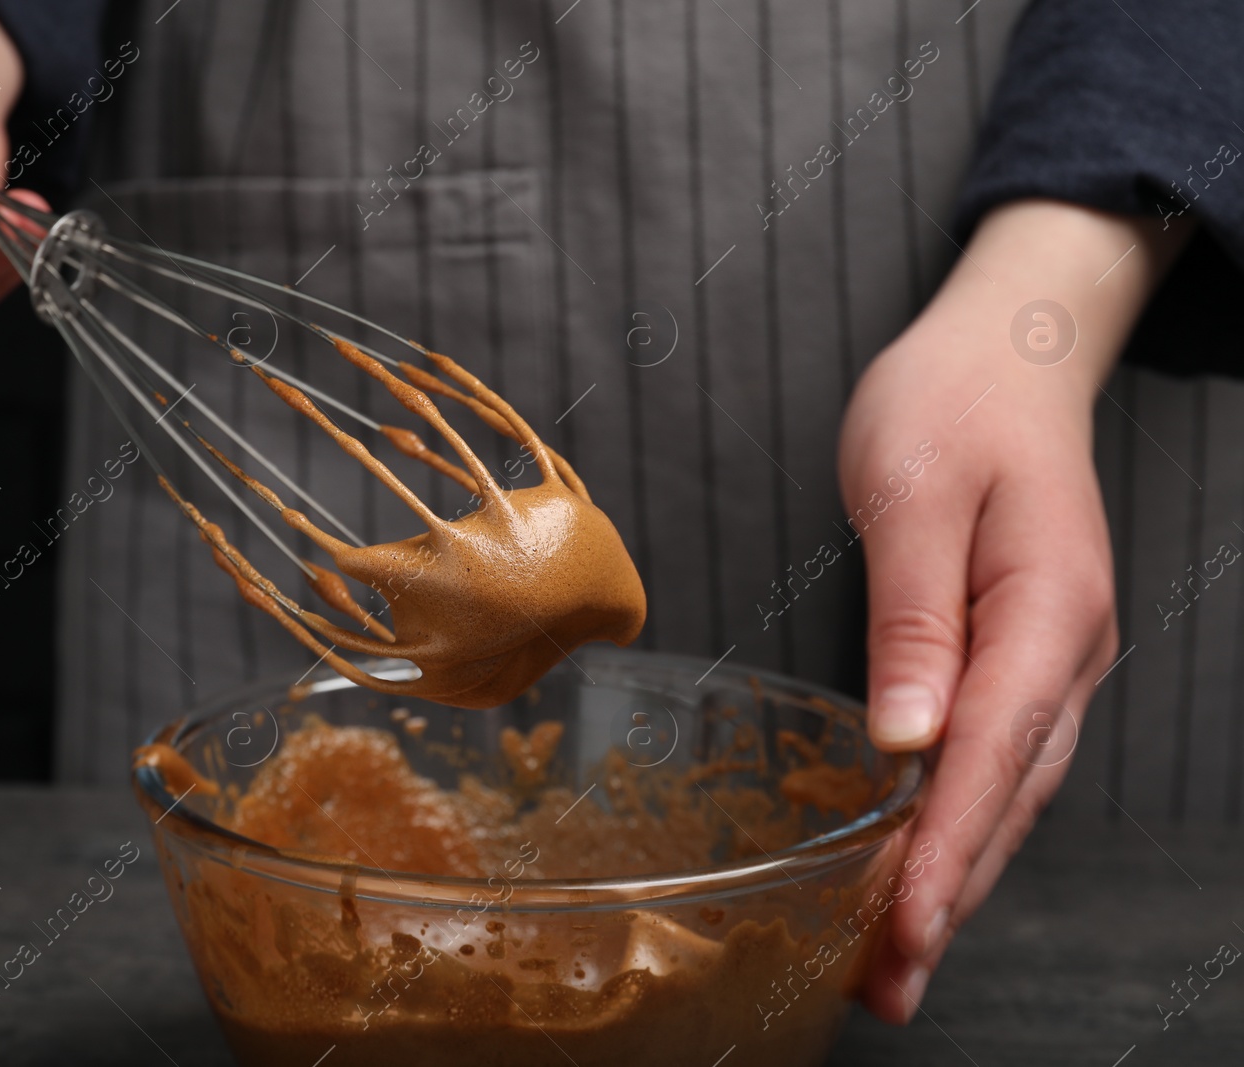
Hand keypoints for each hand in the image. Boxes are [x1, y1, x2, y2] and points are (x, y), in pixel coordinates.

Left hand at [837, 200, 1191, 1022]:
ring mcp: (1051, 658)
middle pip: (1008, 796)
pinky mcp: (1020, 655)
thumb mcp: (913, 492)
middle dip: (950, 896)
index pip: (992, 755)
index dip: (945, 850)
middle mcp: (1065, 650)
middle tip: (889, 986)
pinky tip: (918, 865)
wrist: (1007, 354)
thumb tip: (909, 740)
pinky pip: (995, 758)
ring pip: (1006, 790)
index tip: (904, 929)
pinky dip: (957, 822)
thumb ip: (915, 619)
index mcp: (1047, 610)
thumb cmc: (951, 403)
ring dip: (955, 875)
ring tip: (895, 959)